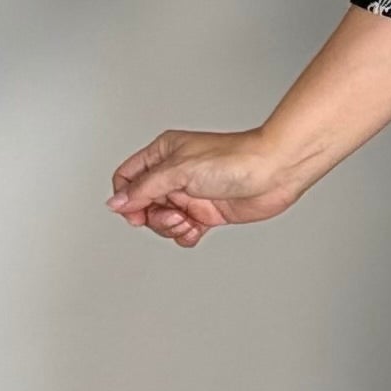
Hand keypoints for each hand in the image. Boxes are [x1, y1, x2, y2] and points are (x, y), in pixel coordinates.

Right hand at [106, 128, 301, 247]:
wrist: (274, 172)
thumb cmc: (234, 160)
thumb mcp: (179, 170)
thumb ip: (144, 188)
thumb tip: (116, 202)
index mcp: (163, 154)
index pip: (127, 178)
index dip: (126, 199)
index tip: (135, 212)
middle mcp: (174, 174)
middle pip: (142, 205)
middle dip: (152, 217)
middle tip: (173, 214)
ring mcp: (191, 195)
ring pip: (162, 221)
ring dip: (171, 227)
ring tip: (189, 220)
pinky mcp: (207, 213)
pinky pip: (184, 232)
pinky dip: (187, 235)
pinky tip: (198, 229)